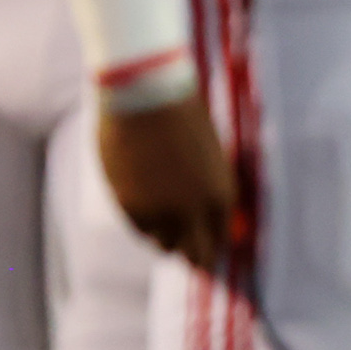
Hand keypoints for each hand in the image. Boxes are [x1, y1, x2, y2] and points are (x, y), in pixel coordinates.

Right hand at [97, 93, 233, 268]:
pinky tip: (141, 204)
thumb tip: (200, 218)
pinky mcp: (129, 205)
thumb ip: (206, 190)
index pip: (220, 239)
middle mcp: (194, 211)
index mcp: (221, 197)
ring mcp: (159, 211)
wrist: (144, 94)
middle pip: (196, 256)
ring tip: (159, 217)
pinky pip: (138, 228)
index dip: (211, 243)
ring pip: (162, 245)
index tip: (202, 241)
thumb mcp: (206, 157)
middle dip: (192, 254)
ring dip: (162, 236)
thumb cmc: (180, 115)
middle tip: (184, 248)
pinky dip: (141, 222)